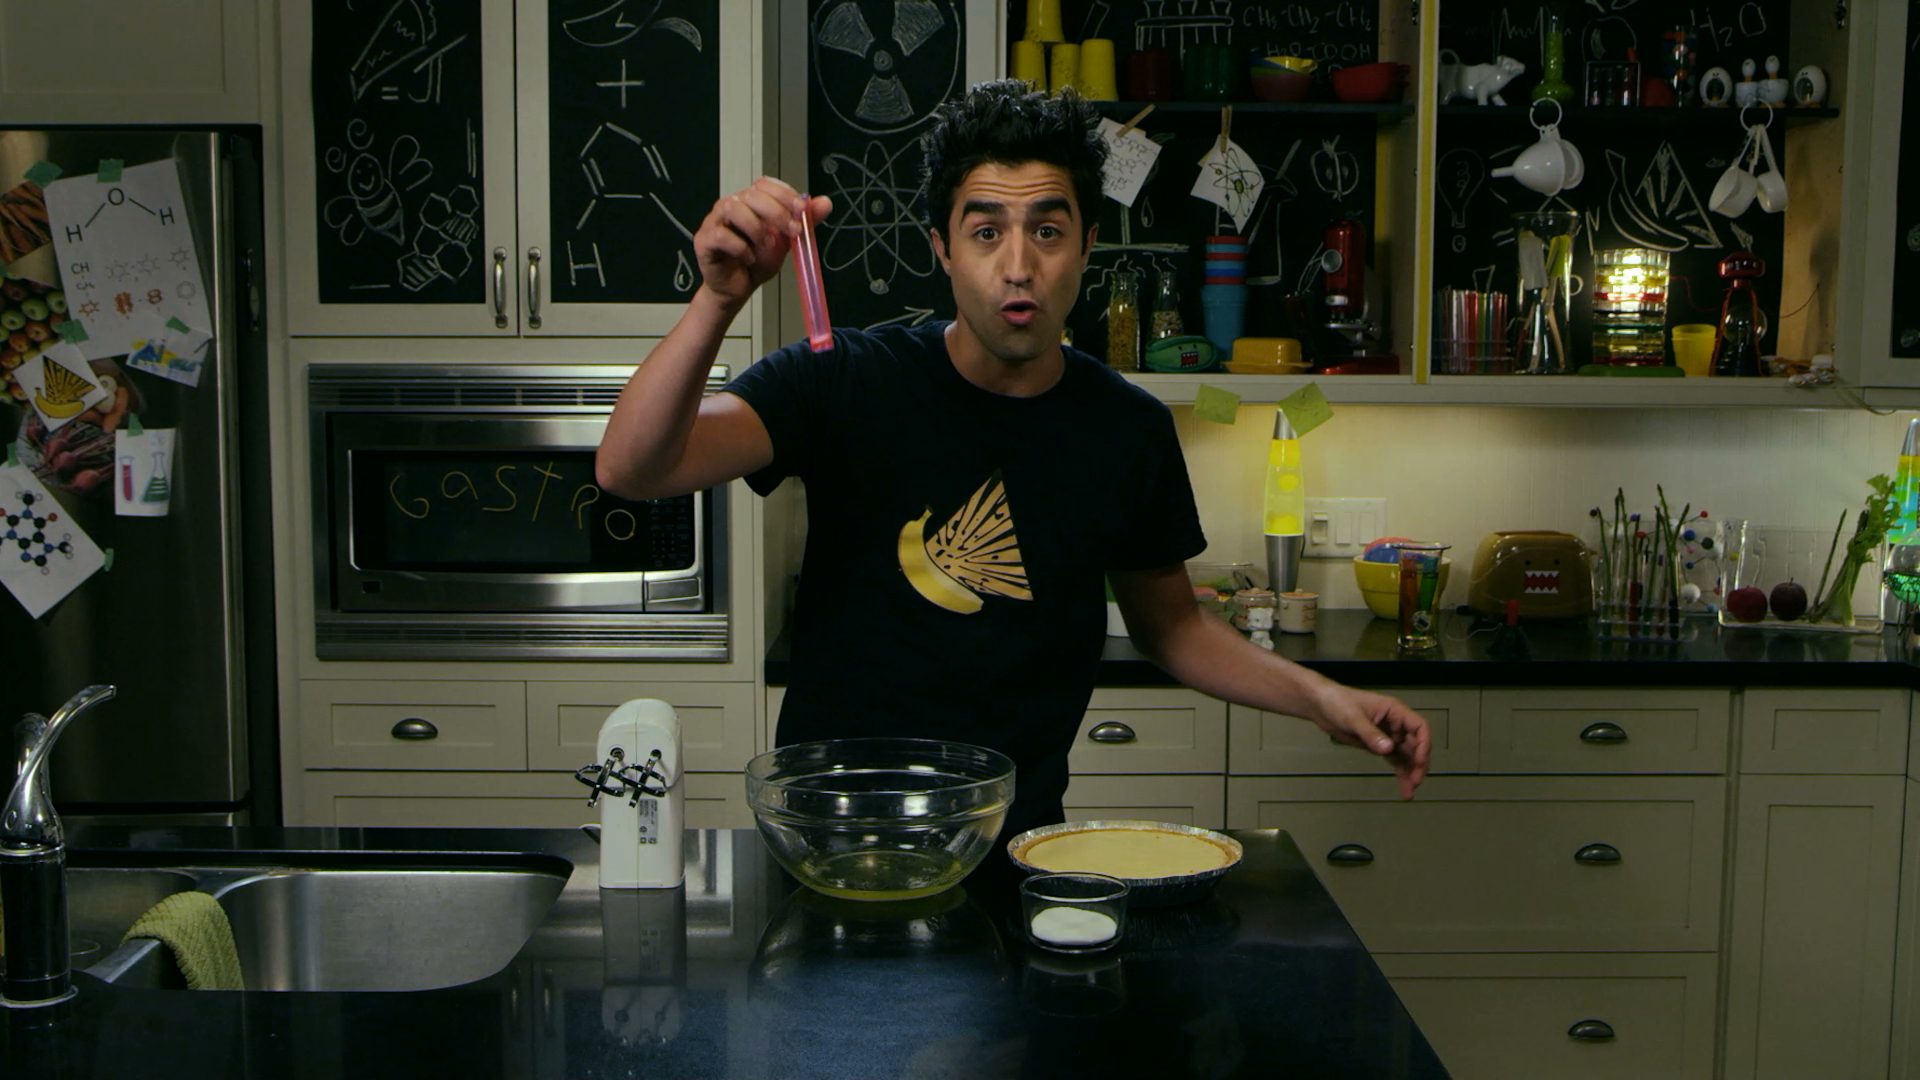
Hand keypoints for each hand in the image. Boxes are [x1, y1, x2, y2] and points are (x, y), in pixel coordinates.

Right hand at [694, 177, 831, 307]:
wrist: (738, 288)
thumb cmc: (757, 261)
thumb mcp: (787, 240)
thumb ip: (805, 221)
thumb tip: (825, 203)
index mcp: (750, 201)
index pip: (764, 184)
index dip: (784, 193)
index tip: (802, 210)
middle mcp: (731, 206)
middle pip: (751, 194)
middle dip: (777, 212)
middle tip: (793, 232)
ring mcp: (715, 221)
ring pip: (733, 208)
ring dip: (757, 227)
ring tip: (768, 245)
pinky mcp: (704, 240)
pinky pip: (720, 235)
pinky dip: (739, 247)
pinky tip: (748, 258)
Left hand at [1312, 687, 1431, 798]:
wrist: (1320, 704)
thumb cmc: (1337, 702)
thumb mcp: (1353, 718)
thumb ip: (1371, 734)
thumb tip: (1388, 749)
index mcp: (1394, 711)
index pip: (1419, 727)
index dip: (1423, 744)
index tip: (1419, 761)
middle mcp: (1395, 724)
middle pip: (1415, 745)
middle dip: (1418, 764)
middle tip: (1415, 782)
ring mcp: (1387, 735)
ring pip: (1406, 755)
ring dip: (1410, 772)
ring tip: (1410, 792)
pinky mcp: (1377, 745)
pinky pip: (1394, 760)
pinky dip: (1399, 772)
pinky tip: (1403, 786)